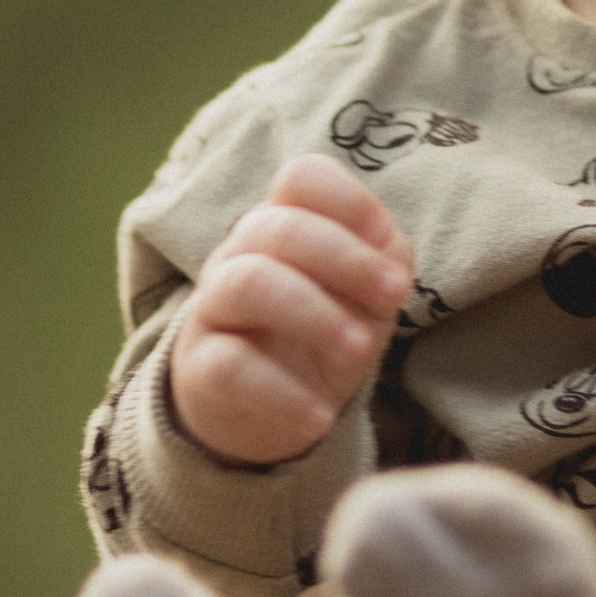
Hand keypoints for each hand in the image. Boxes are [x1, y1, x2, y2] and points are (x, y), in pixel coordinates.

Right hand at [169, 155, 412, 469]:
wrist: (263, 409)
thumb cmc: (322, 333)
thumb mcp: (363, 299)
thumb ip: (384, 266)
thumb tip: (391, 260)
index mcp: (286, 224)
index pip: (301, 179)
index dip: (346, 198)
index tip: (384, 234)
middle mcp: (242, 254)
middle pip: (280, 228)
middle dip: (345, 260)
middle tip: (394, 298)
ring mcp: (215, 308)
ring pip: (249, 285)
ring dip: (315, 316)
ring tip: (359, 352)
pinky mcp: (200, 368)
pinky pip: (230, 369)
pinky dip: (281, 393)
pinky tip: (321, 417)